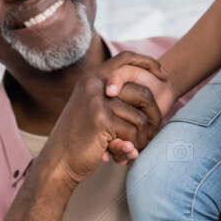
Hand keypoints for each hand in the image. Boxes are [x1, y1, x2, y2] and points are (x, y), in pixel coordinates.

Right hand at [44, 52, 165, 181]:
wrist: (57, 161)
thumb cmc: (77, 138)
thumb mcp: (89, 109)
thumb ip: (108, 97)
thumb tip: (145, 92)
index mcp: (91, 78)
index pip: (126, 58)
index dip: (148, 63)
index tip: (163, 75)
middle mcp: (94, 85)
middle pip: (143, 92)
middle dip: (155, 115)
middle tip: (153, 131)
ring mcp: (97, 102)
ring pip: (141, 118)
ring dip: (143, 137)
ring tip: (135, 148)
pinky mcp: (102, 120)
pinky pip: (133, 132)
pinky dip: (134, 146)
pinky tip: (127, 154)